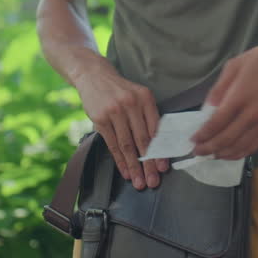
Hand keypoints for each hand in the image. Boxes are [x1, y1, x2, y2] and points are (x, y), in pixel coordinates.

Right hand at [75, 63, 169, 189]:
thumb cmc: (120, 90)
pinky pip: (112, 144)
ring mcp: (114, 112)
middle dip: (149, 164)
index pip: (155, 130)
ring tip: (139, 182)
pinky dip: (119, 160)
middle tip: (153, 181)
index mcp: (145, 98)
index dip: (160, 151)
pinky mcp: (100, 119)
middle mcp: (131, 104)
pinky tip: (125, 171)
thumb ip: (148, 116)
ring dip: (134, 166)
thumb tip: (158, 145)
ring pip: (127, 145)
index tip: (164, 168)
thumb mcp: (138, 96)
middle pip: (142, 140)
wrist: (94, 76)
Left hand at [190, 41, 257, 160]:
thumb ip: (219, 89)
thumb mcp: (234, 66)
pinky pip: (256, 145)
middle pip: (226, 139)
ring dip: (224, 154)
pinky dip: (241, 152)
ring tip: (212, 156)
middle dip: (209, 148)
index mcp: (239, 97)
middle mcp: (252, 114)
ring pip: (241, 147)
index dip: (203, 135)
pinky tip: (232, 153)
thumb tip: (207, 109)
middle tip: (197, 152)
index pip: (216, 124)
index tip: (193, 140)